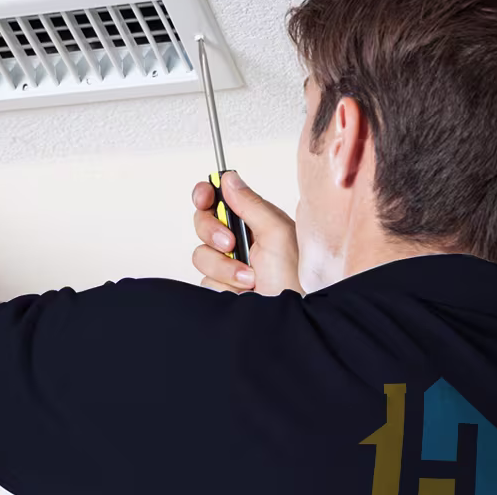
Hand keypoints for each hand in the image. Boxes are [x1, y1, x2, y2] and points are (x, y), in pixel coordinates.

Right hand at [191, 171, 302, 295]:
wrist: (289, 318)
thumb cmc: (295, 280)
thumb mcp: (278, 234)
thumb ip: (251, 204)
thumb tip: (229, 178)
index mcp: (256, 221)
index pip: (220, 198)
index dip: (206, 194)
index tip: (204, 198)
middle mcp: (240, 240)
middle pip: (203, 222)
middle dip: (213, 233)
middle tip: (230, 244)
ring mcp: (228, 264)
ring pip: (201, 253)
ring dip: (224, 267)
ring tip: (249, 278)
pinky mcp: (220, 285)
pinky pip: (204, 278)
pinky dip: (224, 285)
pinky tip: (243, 291)